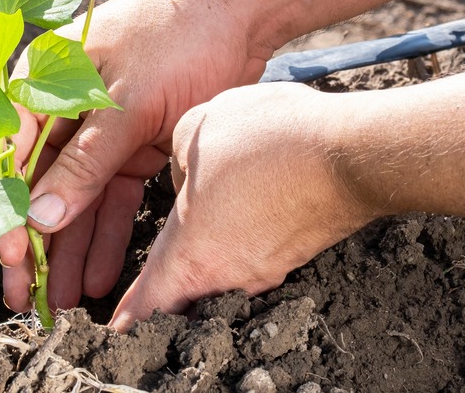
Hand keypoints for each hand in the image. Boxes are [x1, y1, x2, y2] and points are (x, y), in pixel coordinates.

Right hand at [0, 0, 275, 312]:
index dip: (6, 211)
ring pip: (74, 197)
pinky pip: (110, 194)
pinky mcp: (134, 140)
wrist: (239, 6)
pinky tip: (100, 275)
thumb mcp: (126, 102)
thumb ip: (84, 162)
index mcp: (41, 81)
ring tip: (64, 303)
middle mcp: (61, 105)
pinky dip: (106, 231)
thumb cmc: (176, 35)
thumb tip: (40, 218)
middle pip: (37, 185)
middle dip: (33, 245)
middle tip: (28, 300)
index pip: (7, 157)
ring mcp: (99, 124)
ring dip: (68, 248)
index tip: (12, 259)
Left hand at [109, 82, 372, 329]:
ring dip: (210, 257)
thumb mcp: (193, 132)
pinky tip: (244, 206)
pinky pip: (256, 253)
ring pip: (224, 273)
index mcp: (191, 256)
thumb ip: (174, 163)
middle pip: (186, 296)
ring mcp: (267, 268)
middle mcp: (228, 275)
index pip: (148, 306)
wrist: (349, 153)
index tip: (114, 332)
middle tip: (148, 288)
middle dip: (166, 294)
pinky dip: (243, 238)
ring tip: (204, 226)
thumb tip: (188, 179)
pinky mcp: (295, 252)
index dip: (127, 320)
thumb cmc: (267, 142)